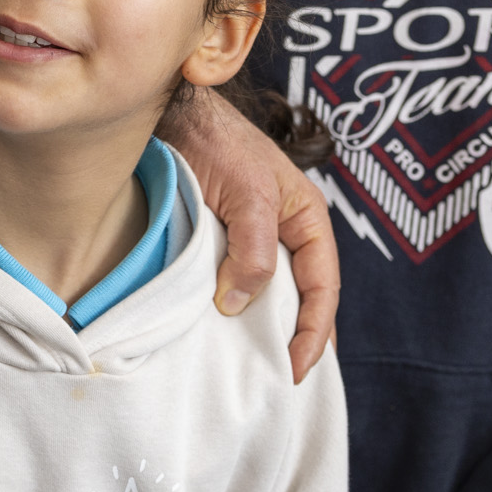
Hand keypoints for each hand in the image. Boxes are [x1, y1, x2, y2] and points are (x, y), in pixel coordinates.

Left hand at [159, 85, 340, 383]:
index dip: (314, 333)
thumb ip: (253, 250)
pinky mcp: (219, 238)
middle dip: (294, 338)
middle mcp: (285, 231)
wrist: (169, 110)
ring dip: (259, 326)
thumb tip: (239, 305)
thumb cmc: (218, 140)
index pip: (322, 289)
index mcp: (308, 220)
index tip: (294, 369)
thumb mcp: (247, 194)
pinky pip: (232, 281)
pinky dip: (229, 308)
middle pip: (300, 297)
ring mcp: (253, 235)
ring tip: (250, 366)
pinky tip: (217, 331)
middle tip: (277, 381)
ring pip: (265, 293)